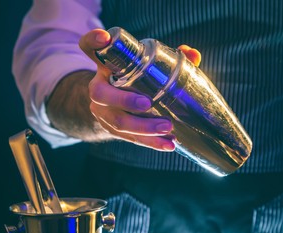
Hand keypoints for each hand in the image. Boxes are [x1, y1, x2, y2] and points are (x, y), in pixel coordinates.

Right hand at [79, 29, 200, 150]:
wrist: (115, 105)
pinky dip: (149, 142)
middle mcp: (97, 87)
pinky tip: (167, 144)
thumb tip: (192, 54)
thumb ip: (167, 57)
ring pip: (117, 122)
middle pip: (101, 95)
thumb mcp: (143, 64)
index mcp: (104, 65)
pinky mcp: (111, 130)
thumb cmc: (134, 79)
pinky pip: (128, 138)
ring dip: (143, 128)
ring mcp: (102, 111)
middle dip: (125, 101)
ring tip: (168, 130)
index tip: (104, 38)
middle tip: (148, 104)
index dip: (94, 41)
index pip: (90, 47)